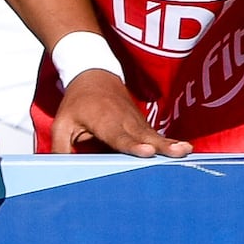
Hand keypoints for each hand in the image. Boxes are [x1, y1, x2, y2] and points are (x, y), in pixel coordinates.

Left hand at [48, 66, 181, 158]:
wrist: (94, 73)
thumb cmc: (76, 102)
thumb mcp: (61, 122)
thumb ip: (60, 146)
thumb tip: (58, 170)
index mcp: (103, 121)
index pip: (119, 137)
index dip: (133, 145)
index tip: (147, 151)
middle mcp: (124, 121)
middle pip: (143, 137)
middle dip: (160, 146)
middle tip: (177, 153)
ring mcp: (137, 122)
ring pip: (154, 135)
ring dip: (170, 144)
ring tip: (186, 151)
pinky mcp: (143, 125)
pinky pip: (157, 135)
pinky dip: (170, 142)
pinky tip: (185, 150)